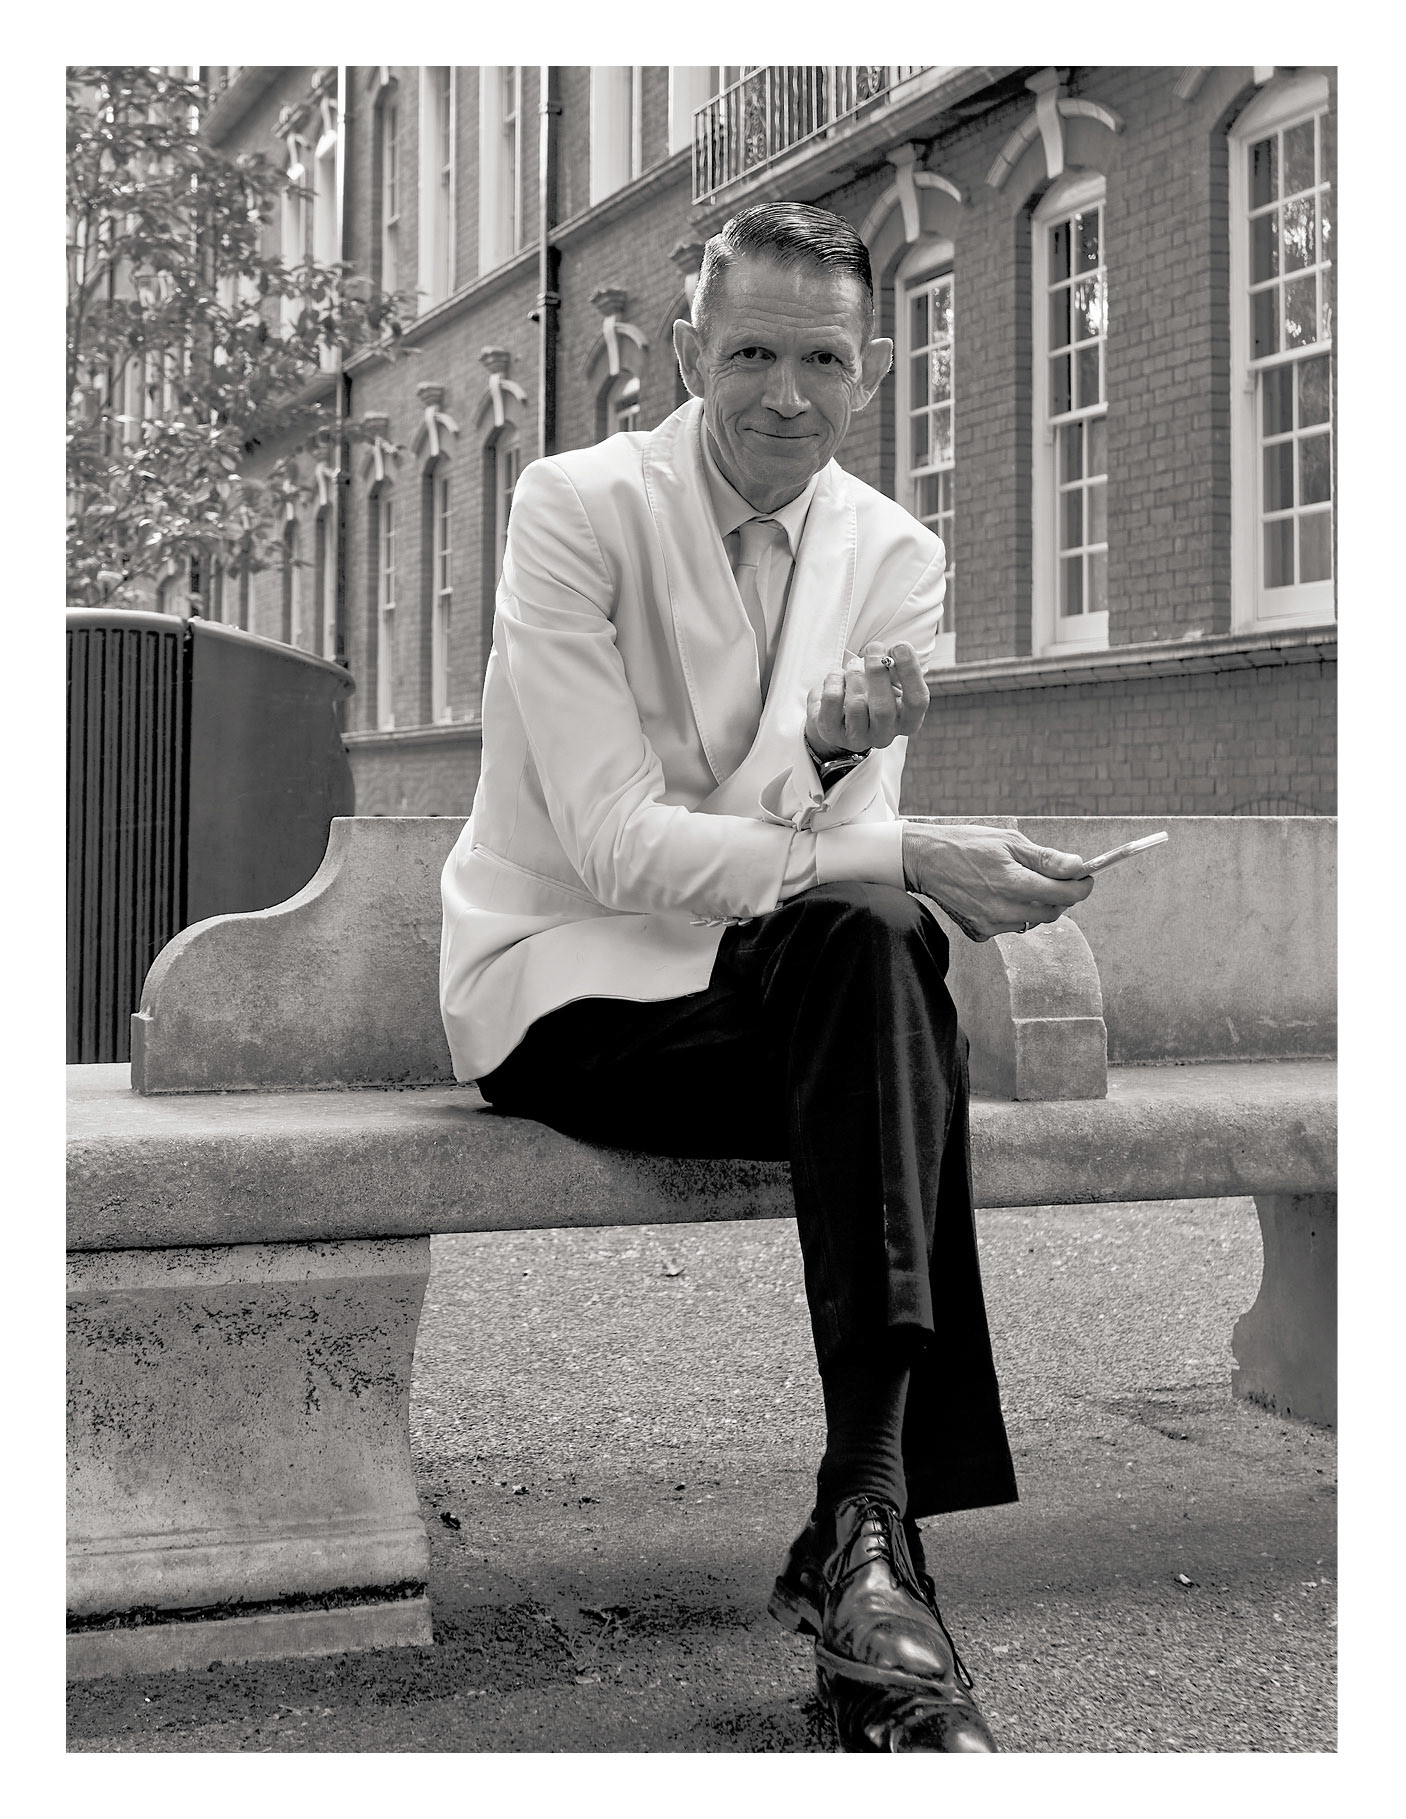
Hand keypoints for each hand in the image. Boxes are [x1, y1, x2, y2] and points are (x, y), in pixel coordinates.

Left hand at [805, 642, 929, 760]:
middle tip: (873, 648)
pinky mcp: (832, 733)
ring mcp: (858, 738)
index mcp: (907, 722)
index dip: (910, 672)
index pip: (917, 701)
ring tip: (855, 664)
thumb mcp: (891, 682)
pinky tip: (838, 675)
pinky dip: (834, 680)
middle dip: (877, 672)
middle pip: (884, 709)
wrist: (842, 716)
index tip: (900, 646)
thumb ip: (896, 668)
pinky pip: (832, 702)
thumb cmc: (874, 693)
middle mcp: (884, 735)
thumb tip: (894, 650)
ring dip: (855, 675)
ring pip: (856, 706)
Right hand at [901, 823, 1093, 940]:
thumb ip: (1046, 858)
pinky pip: (1011, 927)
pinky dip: (1013, 913)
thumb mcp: (1009, 842)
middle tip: (1052, 877)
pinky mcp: (980, 932)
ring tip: (1017, 883)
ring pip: (1033, 921)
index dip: (1082, 885)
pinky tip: (997, 896)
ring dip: (1036, 904)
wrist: (925, 861)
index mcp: (1013, 882)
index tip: (1086, 877)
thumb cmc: (967, 845)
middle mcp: (1003, 909)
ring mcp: (991, 924)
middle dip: (1060, 895)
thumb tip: (1077, 867)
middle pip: (1053, 911)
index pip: (1065, 894)